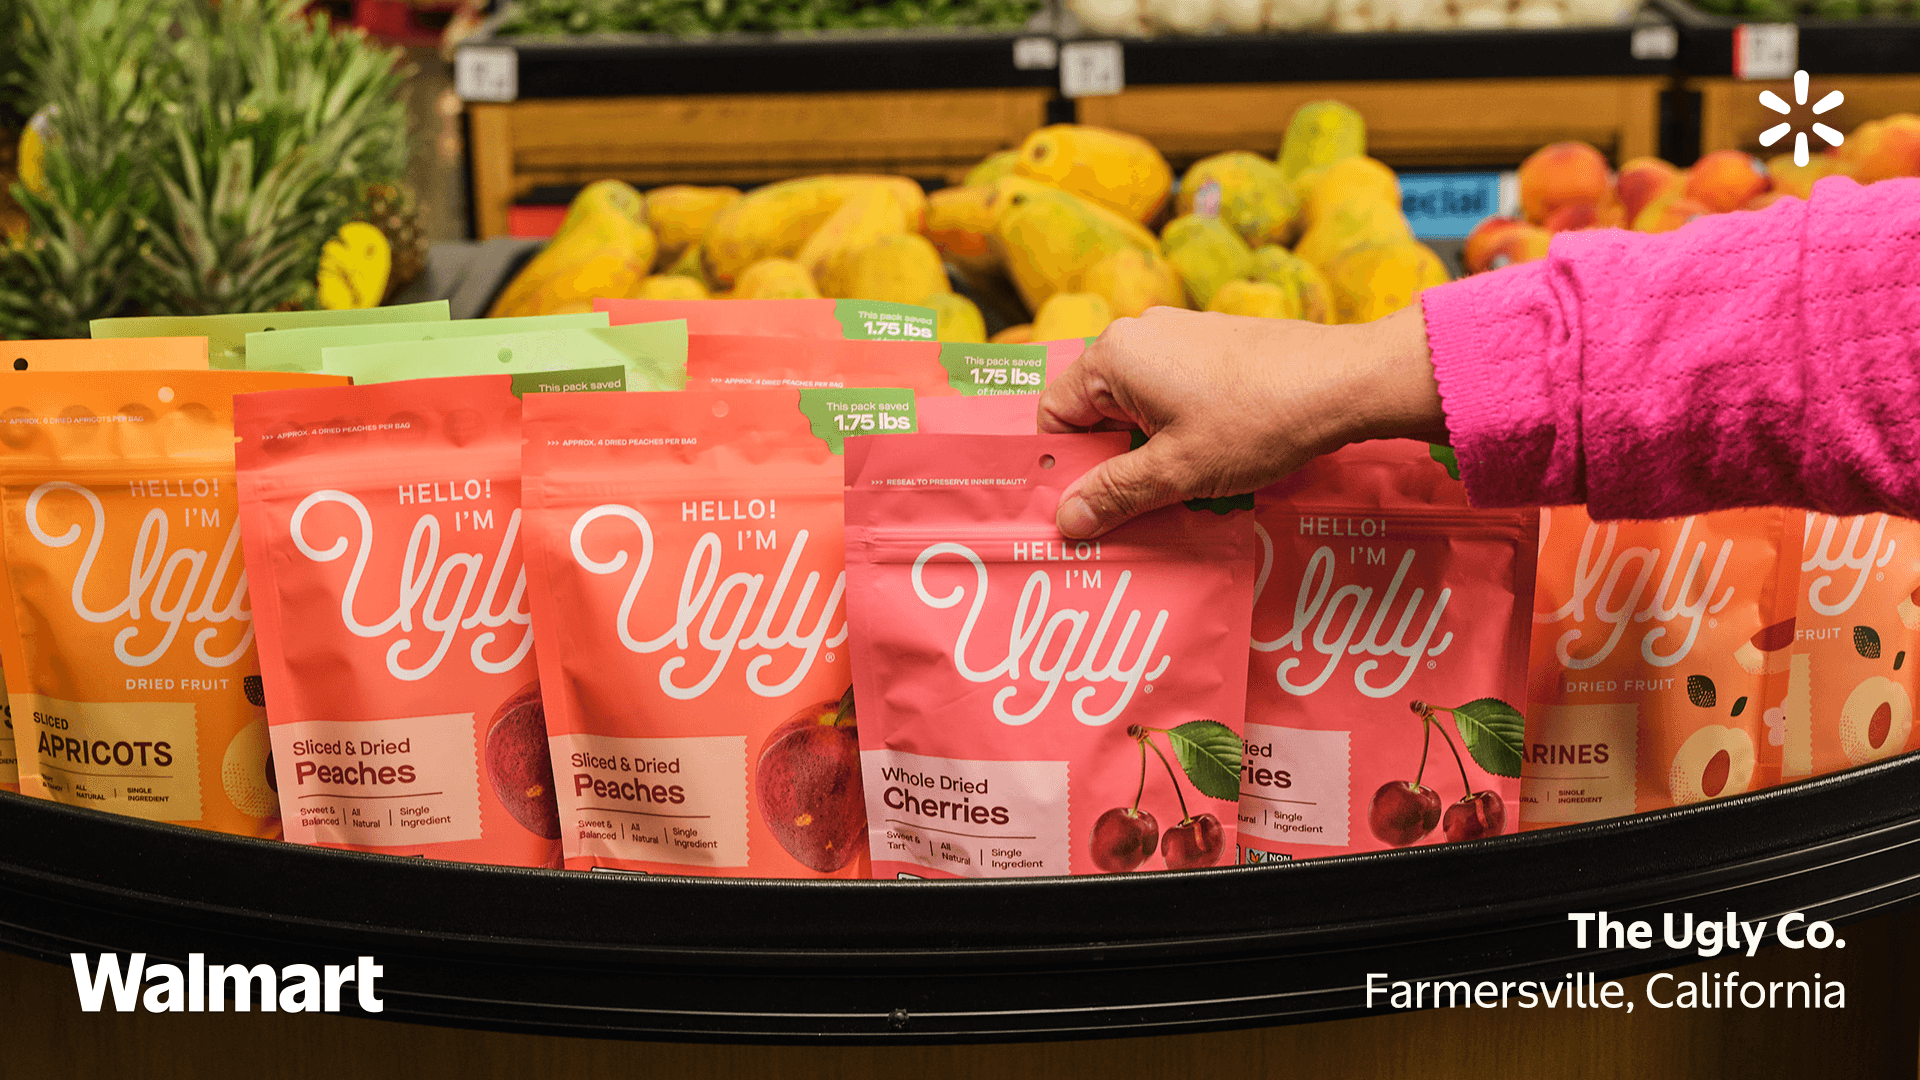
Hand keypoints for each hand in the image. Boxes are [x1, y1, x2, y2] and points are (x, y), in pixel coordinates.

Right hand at [1036, 304, 1445, 537]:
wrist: (1346, 382)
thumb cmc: (1257, 421)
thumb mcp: (1177, 471)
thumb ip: (1114, 495)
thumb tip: (1065, 521)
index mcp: (1113, 356)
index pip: (1055, 415)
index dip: (1062, 467)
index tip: (1078, 508)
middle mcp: (1138, 336)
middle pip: (1094, 411)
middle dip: (1107, 464)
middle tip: (1125, 514)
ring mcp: (1178, 336)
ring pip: (1136, 408)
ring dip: (1146, 454)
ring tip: (1173, 493)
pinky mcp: (1212, 347)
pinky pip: (1170, 396)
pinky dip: (1175, 433)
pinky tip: (1206, 465)